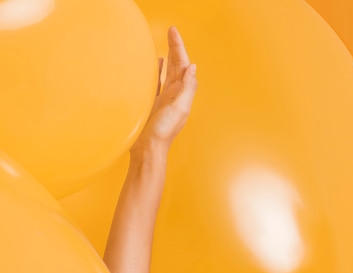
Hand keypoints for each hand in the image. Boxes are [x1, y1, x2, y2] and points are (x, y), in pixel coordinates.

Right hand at [131, 26, 196, 161]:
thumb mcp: (179, 109)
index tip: (174, 32)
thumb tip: (192, 68)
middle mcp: (173, 96)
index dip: (179, 48)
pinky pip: (156, 83)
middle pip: (176, 66)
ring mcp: (162, 100)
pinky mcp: (151, 105)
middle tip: (171, 31)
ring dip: (168, 59)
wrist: (148, 149)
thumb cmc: (163, 132)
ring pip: (167, 73)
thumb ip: (187, 89)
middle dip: (175, 49)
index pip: (183, 66)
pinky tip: (155, 66)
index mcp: (181, 95)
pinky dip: (157, 72)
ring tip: (166, 46)